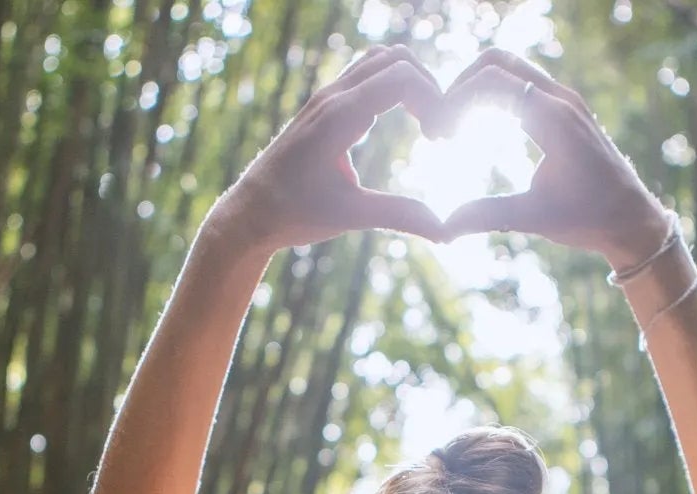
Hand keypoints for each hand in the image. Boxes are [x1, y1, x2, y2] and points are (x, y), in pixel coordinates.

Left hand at [212, 46, 447, 252]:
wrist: (250, 211)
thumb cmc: (294, 213)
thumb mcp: (350, 216)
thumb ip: (399, 215)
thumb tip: (446, 231)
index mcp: (339, 117)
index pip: (402, 77)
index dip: (434, 101)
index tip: (440, 140)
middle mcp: (333, 97)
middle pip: (398, 59)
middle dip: (429, 88)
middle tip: (438, 132)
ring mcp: (327, 97)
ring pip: (382, 60)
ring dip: (412, 82)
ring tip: (425, 123)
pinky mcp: (326, 105)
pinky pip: (368, 74)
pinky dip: (395, 86)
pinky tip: (402, 122)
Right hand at [437, 51, 671, 267]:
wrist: (632, 218)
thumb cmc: (590, 218)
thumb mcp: (535, 218)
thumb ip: (488, 214)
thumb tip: (443, 227)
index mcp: (555, 120)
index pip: (492, 83)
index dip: (454, 101)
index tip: (437, 136)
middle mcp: (561, 100)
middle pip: (497, 63)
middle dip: (460, 87)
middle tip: (440, 128)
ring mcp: (565, 100)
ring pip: (509, 68)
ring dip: (476, 88)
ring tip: (454, 127)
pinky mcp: (565, 108)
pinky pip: (522, 83)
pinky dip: (493, 94)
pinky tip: (478, 127)